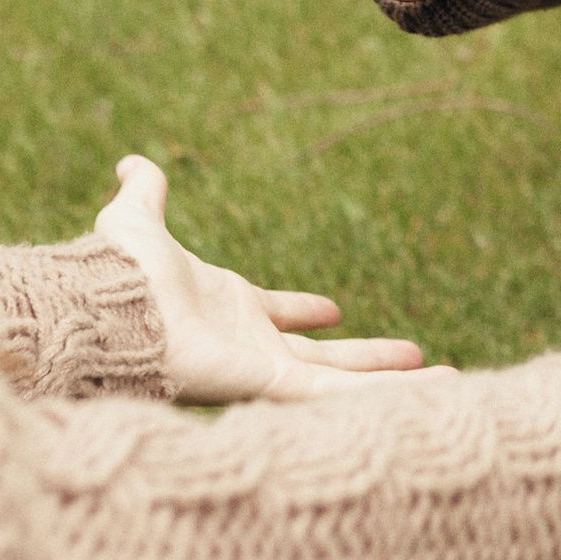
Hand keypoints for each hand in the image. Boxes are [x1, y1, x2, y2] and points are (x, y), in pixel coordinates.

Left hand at [94, 155, 430, 403]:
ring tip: (450, 383)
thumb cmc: (119, 271)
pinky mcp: (273, 385)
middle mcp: (248, 344)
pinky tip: (440, 390)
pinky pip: (341, 396)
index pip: (275, 313)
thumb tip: (132, 163)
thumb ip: (145, 193)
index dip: (302, 311)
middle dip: (368, 357)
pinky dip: (394, 394)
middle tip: (415, 354)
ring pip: (344, 384)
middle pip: (323, 358)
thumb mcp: (137, 219)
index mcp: (224, 306)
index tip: (334, 309)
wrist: (110, 307)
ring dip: (395, 383)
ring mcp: (264, 369)